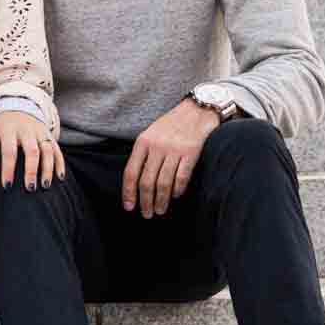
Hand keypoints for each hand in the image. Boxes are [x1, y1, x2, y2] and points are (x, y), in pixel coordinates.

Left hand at [0, 111, 64, 190]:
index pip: (9, 151)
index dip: (8, 169)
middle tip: (30, 188)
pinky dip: (60, 163)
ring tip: (45, 185)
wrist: (18, 103)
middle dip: (31, 171)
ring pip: (48, 150)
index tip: (7, 185)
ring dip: (48, 169)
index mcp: (9, 129)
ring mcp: (40, 132)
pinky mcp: (49, 134)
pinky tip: (60, 177)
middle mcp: (27, 130)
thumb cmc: (2, 123)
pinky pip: (57, 149)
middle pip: (32, 151)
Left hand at [122, 99, 219, 217]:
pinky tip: (176, 196)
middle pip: (147, 182)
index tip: (129, 207)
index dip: (128, 192)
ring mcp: (174, 150)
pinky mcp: (191, 153)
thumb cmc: (171, 124)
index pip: (131, 172)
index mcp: (143, 142)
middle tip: (147, 214)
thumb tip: (135, 182)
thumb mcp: (151, 134)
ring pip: (164, 183)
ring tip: (160, 210)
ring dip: (161, 201)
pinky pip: (181, 177)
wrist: (196, 110)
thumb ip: (143, 154)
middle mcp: (157, 146)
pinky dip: (178, 190)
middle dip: (145, 201)